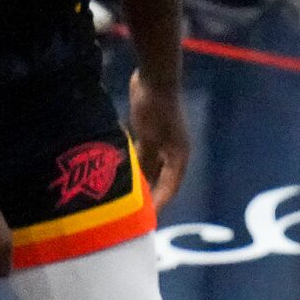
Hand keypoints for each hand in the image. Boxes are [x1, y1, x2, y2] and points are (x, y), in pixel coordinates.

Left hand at [128, 69, 189, 210]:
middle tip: (133, 212)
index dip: (158, 204)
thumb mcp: (149, 139)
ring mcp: (162, 142)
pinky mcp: (151, 132)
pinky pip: (142, 155)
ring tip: (124, 195)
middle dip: (148, 196)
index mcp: (179, 157)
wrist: (155, 78)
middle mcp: (174, 153)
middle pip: (161, 180)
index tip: (145, 220)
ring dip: (139, 180)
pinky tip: (119, 171)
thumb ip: (144, 162)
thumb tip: (139, 186)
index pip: (170, 188)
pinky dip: (133, 164)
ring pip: (150, 168)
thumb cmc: (156, 109)